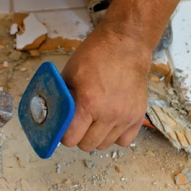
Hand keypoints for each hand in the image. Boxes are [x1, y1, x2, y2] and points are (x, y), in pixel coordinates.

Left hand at [61, 26, 151, 150]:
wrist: (126, 46)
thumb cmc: (96, 55)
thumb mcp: (70, 73)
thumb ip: (61, 97)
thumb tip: (52, 116)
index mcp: (89, 103)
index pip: (71, 139)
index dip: (64, 134)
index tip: (64, 127)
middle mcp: (109, 114)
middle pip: (87, 145)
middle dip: (79, 136)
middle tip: (79, 123)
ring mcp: (126, 117)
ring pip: (105, 145)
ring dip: (96, 137)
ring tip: (95, 121)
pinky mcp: (138, 116)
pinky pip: (124, 141)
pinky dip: (115, 136)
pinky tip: (110, 123)